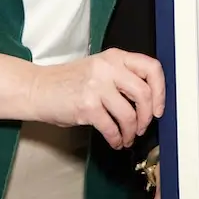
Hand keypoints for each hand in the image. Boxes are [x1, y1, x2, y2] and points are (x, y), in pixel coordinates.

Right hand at [27, 49, 163, 148]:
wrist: (38, 89)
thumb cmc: (67, 82)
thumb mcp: (99, 69)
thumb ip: (122, 78)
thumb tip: (148, 102)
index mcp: (114, 57)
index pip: (151, 68)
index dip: (160, 91)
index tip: (158, 107)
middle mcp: (108, 68)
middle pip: (144, 94)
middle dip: (147, 117)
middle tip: (142, 127)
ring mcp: (97, 87)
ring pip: (129, 115)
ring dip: (131, 132)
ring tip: (127, 137)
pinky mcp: (87, 106)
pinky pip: (111, 128)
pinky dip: (117, 139)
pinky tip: (115, 141)